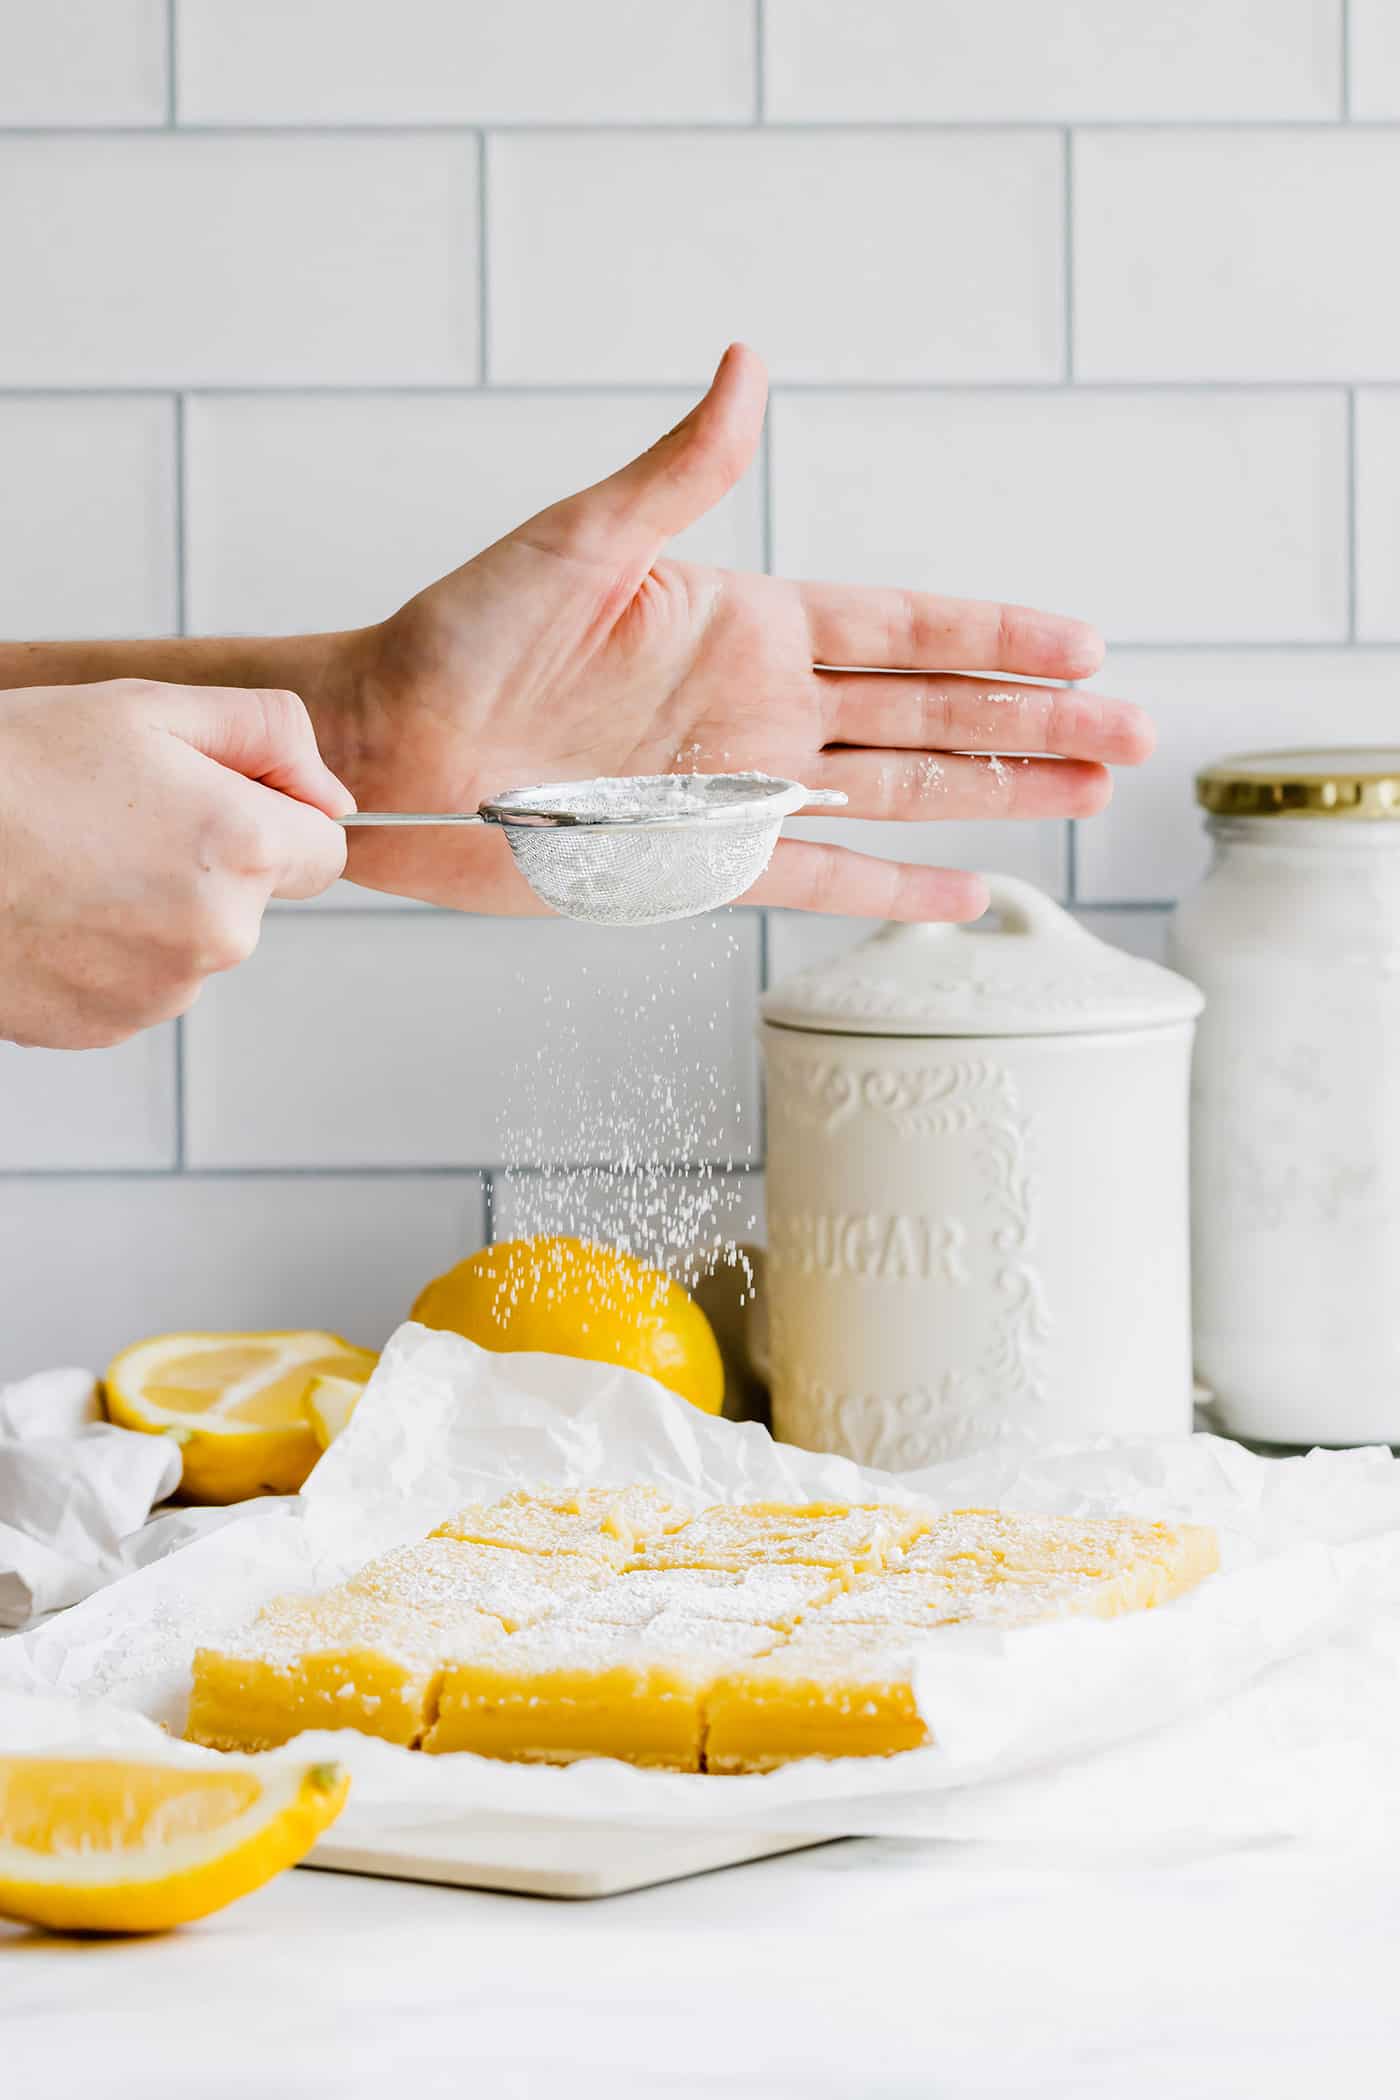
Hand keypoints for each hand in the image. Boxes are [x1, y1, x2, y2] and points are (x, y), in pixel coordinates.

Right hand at [0, 680, 351, 1047]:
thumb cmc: (10, 774)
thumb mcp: (145, 709)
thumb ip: (269, 735)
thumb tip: (334, 793)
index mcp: (243, 849)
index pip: (324, 848)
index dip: (278, 815)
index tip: (219, 798)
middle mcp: (218, 936)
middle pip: (256, 897)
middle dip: (209, 857)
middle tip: (115, 817)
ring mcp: (162, 992)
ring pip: (193, 941)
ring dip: (153, 906)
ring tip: (70, 861)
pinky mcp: (107, 1028)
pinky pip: (135, 981)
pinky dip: (104, 949)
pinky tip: (51, 907)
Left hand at [322, 344, 1150, 919]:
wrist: (391, 747)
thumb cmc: (462, 634)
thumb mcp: (581, 541)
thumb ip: (682, 471)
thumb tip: (747, 367)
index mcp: (746, 627)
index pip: (905, 628)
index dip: (996, 635)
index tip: (1082, 642)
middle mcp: (761, 710)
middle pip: (932, 714)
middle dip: (1036, 724)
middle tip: (1131, 730)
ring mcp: (740, 790)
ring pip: (901, 793)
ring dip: (997, 794)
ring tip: (1084, 796)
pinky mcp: (701, 862)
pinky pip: (819, 882)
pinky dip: (892, 891)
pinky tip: (960, 892)